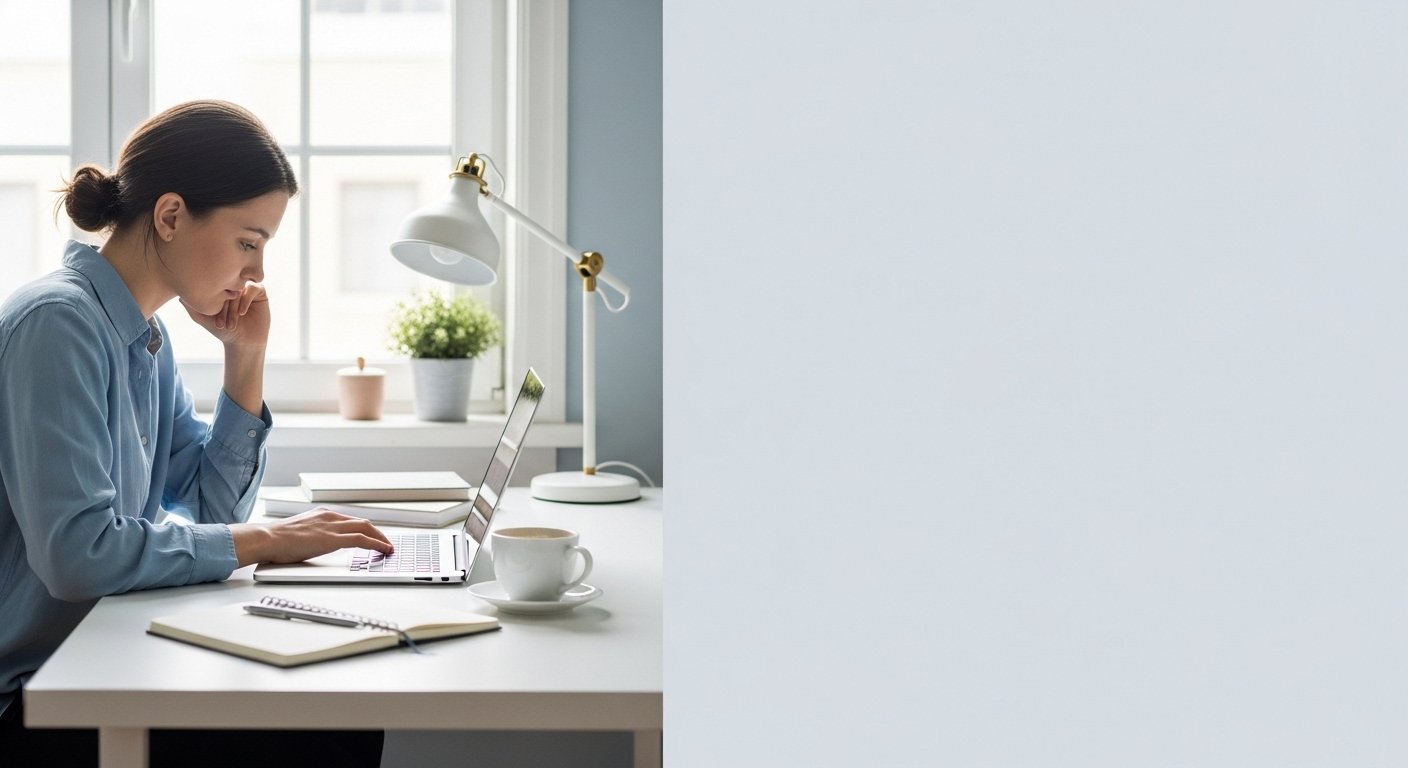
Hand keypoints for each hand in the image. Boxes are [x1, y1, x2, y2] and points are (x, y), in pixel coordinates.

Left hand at [182, 281, 270, 348]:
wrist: (243, 342)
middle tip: (222, 323)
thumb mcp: (204, 320)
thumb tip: (179, 296)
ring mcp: (246, 288)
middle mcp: (233, 287)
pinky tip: (242, 313)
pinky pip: (252, 288)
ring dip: (234, 306)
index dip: (213, 301)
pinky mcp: (260, 292)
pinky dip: (246, 300)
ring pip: (239, 288)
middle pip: (227, 286)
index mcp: (221, 290)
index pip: (214, 286)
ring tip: (232, 322)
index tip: (213, 320)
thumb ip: (192, 308)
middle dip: (224, 306)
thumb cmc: (224, 331)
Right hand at [230, 509, 394, 566]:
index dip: (364, 529)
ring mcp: (332, 526)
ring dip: (380, 538)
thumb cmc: (276, 539)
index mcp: (322, 514)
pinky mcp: (332, 539)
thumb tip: (316, 544)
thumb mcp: (299, 532)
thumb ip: (312, 534)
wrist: (267, 538)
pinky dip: (376, 544)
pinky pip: (361, 539)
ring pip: (366, 528)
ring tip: (388, 547)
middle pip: (362, 522)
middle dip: (377, 532)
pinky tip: (383, 549)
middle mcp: (330, 516)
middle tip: (385, 542)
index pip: (350, 520)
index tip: (372, 536)